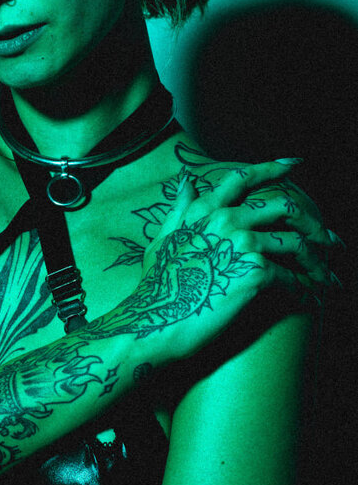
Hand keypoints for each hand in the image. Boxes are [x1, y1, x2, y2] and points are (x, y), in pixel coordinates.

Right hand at [112, 160, 334, 365]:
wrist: (157, 320)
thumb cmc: (156, 285)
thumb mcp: (162, 238)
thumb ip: (180, 209)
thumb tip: (186, 180)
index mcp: (204, 209)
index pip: (243, 177)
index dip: (272, 167)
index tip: (294, 164)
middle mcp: (226, 219)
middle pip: (283, 206)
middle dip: (312, 222)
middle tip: (327, 239)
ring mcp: (243, 243)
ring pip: (296, 241)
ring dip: (317, 260)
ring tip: (327, 274)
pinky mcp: (256, 272)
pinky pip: (292, 276)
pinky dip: (304, 289)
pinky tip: (310, 299)